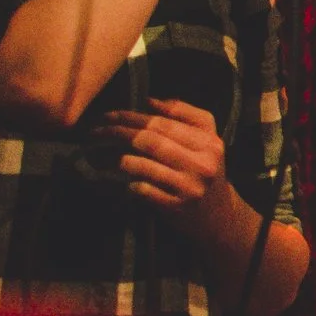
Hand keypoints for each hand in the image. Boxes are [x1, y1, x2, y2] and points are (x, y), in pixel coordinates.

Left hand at [101, 98, 235, 233]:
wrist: (219, 214)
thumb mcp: (206, 139)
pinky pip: (144, 190)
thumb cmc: (205, 170)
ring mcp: (190, 187)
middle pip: (152, 141)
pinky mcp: (177, 207)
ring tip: (101, 155)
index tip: (110, 115)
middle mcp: (202, 163)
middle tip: (97, 131)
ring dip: (119, 159)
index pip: (164, 123)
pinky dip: (130, 183)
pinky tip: (123, 181)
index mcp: (209, 143)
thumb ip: (184, 115)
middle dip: (119, 133)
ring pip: (145, 165)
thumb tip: (150, 101)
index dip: (132, 116)